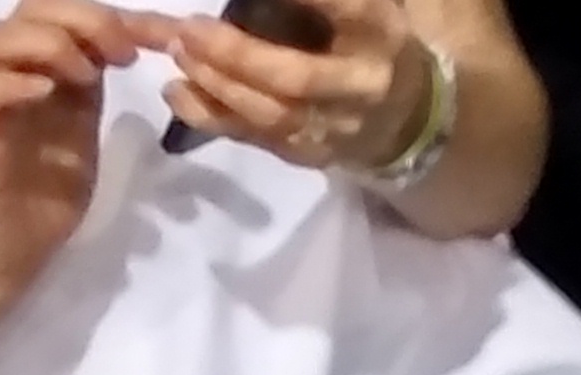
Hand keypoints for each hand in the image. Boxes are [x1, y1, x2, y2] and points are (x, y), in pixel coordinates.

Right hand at [0, 0, 140, 311]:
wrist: (21, 249)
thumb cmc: (53, 189)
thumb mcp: (86, 118)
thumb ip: (95, 73)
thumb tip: (129, 32)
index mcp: (40, 65)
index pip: (61, 8)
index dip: (109, 12)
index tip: (155, 36)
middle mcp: (9, 73)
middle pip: (27, 9)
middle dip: (82, 18)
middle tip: (121, 53)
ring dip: (47, 45)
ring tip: (84, 76)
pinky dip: (11, 85)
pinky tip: (47, 94)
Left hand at [160, 0, 427, 172]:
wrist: (405, 119)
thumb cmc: (369, 44)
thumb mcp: (358, 12)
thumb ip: (319, 4)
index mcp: (380, 32)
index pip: (349, 9)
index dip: (308, 0)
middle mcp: (361, 83)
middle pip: (297, 78)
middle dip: (237, 55)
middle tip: (189, 29)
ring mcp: (333, 126)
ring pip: (270, 114)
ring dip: (216, 84)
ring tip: (178, 51)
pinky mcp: (304, 153)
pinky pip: (250, 136)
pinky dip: (207, 114)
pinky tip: (175, 90)